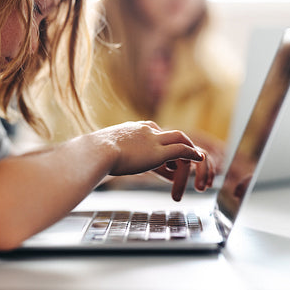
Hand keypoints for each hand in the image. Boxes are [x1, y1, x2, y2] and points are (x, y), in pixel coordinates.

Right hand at [92, 121, 213, 199]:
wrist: (95, 152)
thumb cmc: (90, 154)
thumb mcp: (97, 150)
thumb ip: (102, 153)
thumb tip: (90, 160)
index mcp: (131, 128)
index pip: (152, 132)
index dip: (159, 142)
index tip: (162, 154)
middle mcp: (145, 130)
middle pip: (167, 134)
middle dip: (176, 142)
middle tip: (183, 153)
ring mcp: (153, 140)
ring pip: (179, 138)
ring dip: (188, 147)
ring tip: (196, 156)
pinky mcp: (159, 152)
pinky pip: (182, 150)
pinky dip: (192, 153)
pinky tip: (199, 159)